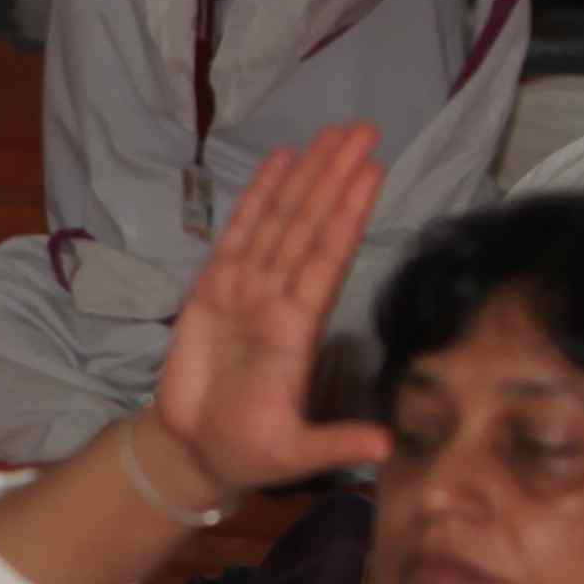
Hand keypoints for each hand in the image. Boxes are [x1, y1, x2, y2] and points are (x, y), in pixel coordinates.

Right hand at [141, 126, 400, 497]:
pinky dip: (257, 198)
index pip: (327, 259)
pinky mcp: (212, 290)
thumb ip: (335, 445)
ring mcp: (246, 291)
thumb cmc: (248, 452)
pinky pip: (238, 235)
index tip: (372, 170)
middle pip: (309, 226)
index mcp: (297, 330)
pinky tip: (278, 162)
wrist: (197, 452)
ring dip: (305, 177)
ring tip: (330, 133)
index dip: (347, 215)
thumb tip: (386, 449)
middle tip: (363, 128)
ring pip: (280, 222)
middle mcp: (277, 300)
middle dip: (334, 177)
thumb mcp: (294, 456)